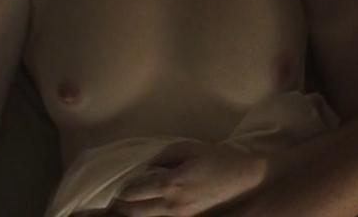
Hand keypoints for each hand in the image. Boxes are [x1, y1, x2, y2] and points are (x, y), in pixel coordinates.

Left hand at [113, 141, 268, 216]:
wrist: (244, 177)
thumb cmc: (216, 157)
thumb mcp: (186, 147)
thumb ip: (161, 156)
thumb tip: (144, 168)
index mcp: (170, 184)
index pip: (134, 192)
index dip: (121, 190)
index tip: (114, 185)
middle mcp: (171, 205)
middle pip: (135, 212)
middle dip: (121, 206)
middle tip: (113, 199)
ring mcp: (180, 215)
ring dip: (133, 212)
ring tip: (125, 204)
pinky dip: (149, 215)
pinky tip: (147, 207)